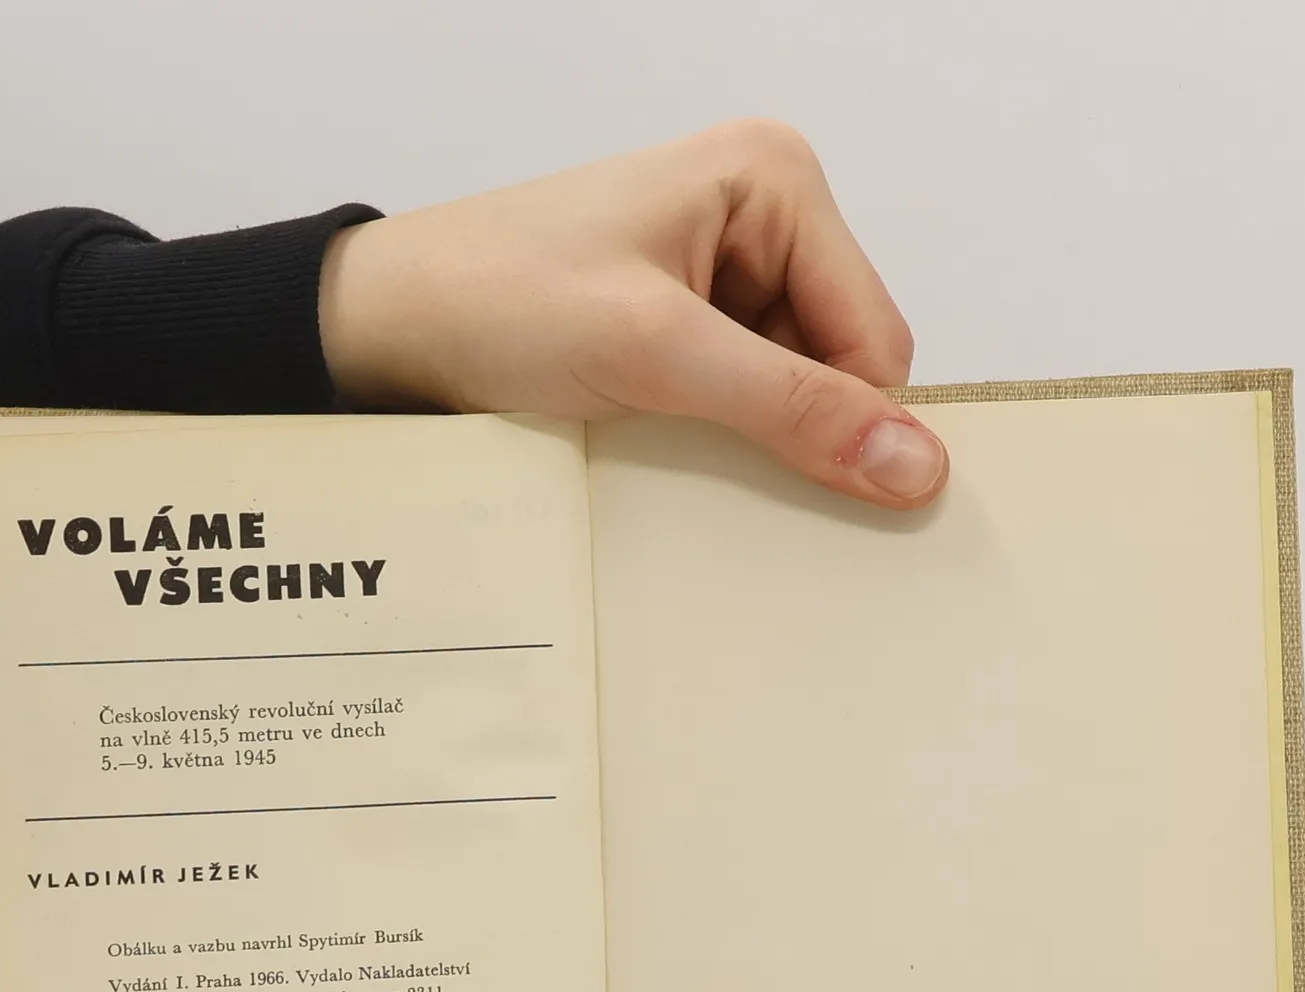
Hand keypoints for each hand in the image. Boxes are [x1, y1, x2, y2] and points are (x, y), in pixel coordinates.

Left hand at [318, 119, 946, 508]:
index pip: (876, 336)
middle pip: (841, 365)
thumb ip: (791, 407)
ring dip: (750, 442)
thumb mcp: (656, 354)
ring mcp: (720, 274)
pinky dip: (716, 441)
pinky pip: (741, 404)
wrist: (387, 327)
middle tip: (720, 467)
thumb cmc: (500, 301)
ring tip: (673, 450)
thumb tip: (917, 465)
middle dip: (796, 429)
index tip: (819, 497)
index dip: (852, 421)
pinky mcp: (682, 327)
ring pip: (793, 395)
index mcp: (775, 181)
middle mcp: (760, 216)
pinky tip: (664, 451)